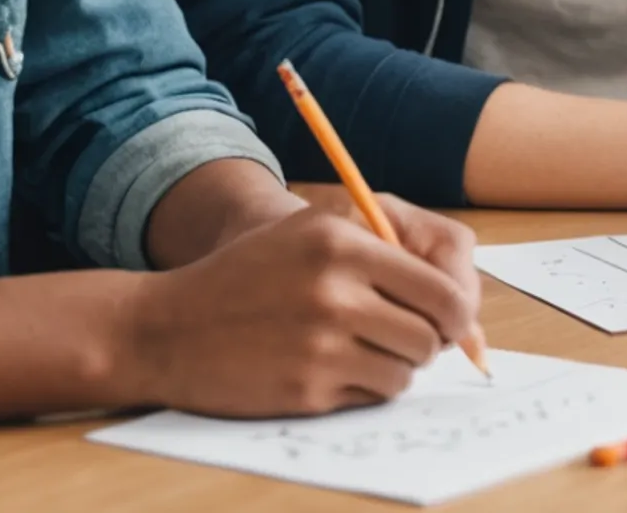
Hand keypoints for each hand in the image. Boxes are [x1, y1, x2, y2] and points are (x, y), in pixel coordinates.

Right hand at [116, 198, 485, 415]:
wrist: (165, 328)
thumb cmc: (248, 277)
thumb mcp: (311, 233)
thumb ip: (387, 252)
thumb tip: (462, 306)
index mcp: (342, 239)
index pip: (442, 286)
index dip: (456, 311)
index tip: (451, 321)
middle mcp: (334, 288)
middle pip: (431, 332)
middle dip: (429, 342)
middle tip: (411, 340)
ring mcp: (320, 342)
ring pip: (407, 370)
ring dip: (396, 367)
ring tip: (362, 352)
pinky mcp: (305, 387)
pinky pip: (372, 394)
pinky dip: (365, 388)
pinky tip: (332, 370)